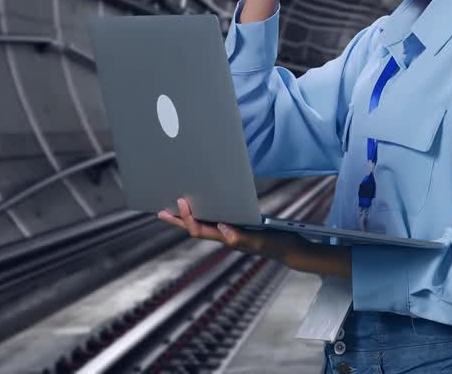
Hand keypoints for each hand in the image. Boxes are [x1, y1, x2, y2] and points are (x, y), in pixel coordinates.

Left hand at [156, 197, 301, 261]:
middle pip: (195, 228)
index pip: (200, 230)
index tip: (181, 201)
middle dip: (178, 220)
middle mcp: (225, 236)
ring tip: (174, 208)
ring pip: (203, 224)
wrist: (290, 249)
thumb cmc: (277, 245)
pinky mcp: (238, 226)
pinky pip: (215, 220)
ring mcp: (231, 232)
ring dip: (187, 217)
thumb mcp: (261, 241)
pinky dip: (205, 213)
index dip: (188, 217)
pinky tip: (205, 206)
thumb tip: (222, 228)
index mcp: (227, 238)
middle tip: (161, 210)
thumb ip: (241, 237)